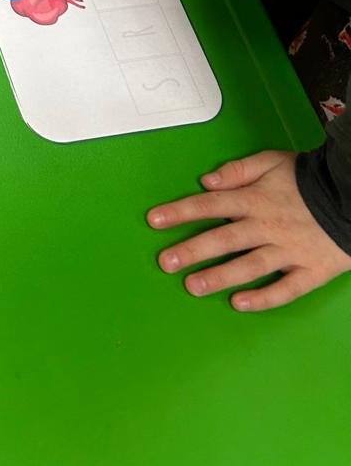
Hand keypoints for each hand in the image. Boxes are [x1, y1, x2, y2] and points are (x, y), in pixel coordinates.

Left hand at [149, 151, 350, 310]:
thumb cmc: (308, 179)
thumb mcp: (271, 161)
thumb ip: (238, 171)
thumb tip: (207, 180)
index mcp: (255, 199)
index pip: (209, 205)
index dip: (180, 212)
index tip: (154, 220)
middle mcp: (267, 226)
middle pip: (223, 239)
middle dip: (191, 250)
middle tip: (165, 262)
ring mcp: (289, 251)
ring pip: (248, 267)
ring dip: (219, 277)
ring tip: (192, 286)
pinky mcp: (310, 270)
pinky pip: (285, 289)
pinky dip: (263, 298)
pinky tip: (240, 303)